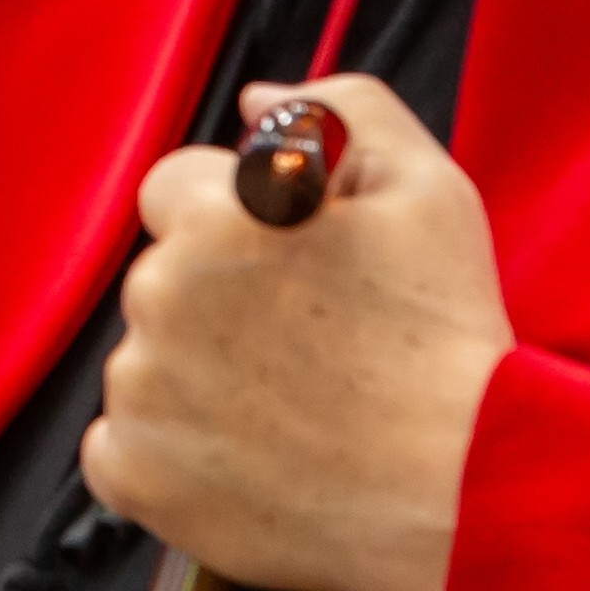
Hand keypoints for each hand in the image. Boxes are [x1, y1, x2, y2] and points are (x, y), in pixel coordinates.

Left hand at [82, 75, 511, 590]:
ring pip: (147, 361)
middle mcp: (159, 291)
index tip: (292, 272)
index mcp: (218, 212)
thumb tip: (255, 100)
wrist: (464, 490)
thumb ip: (338, 108)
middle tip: (309, 347)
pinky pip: (124, 445)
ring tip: (293, 410)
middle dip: (217, 300)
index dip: (233, 225)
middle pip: (161, 278)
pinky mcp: (132, 471)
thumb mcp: (427, 187)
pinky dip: (173, 453)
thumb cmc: (449, 337)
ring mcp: (139, 387)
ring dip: (196, 376)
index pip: (174, 189)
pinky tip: (252, 461)